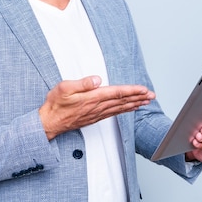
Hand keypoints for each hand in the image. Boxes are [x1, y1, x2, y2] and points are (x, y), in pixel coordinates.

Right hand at [39, 76, 154, 139]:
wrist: (49, 123)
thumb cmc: (55, 104)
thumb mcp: (64, 88)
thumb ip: (82, 83)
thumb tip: (97, 79)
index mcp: (92, 98)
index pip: (116, 93)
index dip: (132, 90)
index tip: (144, 89)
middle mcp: (97, 107)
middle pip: (122, 101)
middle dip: (138, 97)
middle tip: (152, 95)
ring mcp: (97, 113)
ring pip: (120, 108)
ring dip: (134, 104)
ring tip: (146, 101)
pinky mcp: (95, 118)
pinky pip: (114, 113)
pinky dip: (125, 110)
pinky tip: (130, 108)